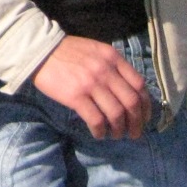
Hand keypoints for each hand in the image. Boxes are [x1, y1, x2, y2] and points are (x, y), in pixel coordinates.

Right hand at [32, 35, 150, 138]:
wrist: (40, 50)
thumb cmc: (68, 52)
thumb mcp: (96, 51)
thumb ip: (112, 66)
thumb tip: (127, 91)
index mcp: (112, 58)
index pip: (139, 85)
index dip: (145, 105)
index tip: (144, 118)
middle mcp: (105, 70)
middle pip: (131, 102)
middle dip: (136, 122)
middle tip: (134, 133)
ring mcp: (91, 83)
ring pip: (116, 114)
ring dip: (119, 130)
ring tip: (116, 135)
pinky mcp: (76, 96)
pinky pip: (96, 119)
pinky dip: (101, 131)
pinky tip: (98, 134)